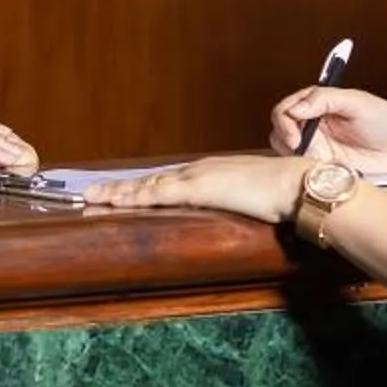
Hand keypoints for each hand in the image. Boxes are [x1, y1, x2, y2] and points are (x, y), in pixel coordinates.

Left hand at [84, 152, 308, 222]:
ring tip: (90, 198)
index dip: (140, 187)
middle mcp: (197, 170)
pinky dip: (133, 197)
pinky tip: (114, 201)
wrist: (296, 184)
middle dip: (119, 189)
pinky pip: (157, 194)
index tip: (119, 192)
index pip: (165, 181)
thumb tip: (232, 216)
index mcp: (208, 173)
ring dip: (117, 193)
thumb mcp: (252, 200)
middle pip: (149, 180)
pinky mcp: (197, 188)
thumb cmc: (282, 193)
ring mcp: (195, 177)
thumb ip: (236, 205)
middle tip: (90, 194)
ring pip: (146, 185)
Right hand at [270, 86, 386, 172]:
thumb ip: (325, 99)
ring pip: (286, 152)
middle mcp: (312, 125)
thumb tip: (297, 108)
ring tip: (313, 158)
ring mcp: (316, 146)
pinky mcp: (323, 166)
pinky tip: (320, 168)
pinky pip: (303, 169)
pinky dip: (304, 170)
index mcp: (316, 104)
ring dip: (293, 155)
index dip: (285, 121)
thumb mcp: (356, 102)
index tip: (295, 133)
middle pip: (280, 130)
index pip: (286, 109)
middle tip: (298, 147)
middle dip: (284, 138)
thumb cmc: (384, 119)